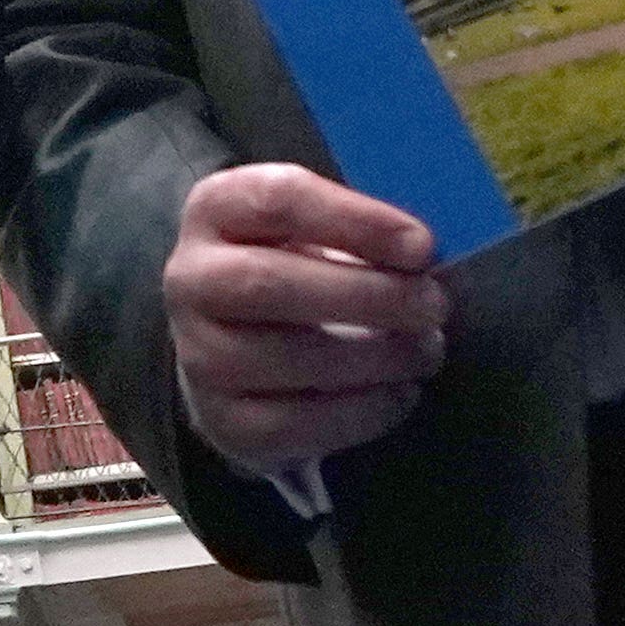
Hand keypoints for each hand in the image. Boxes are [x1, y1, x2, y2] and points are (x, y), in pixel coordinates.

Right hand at [161, 164, 448, 473]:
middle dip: (368, 295)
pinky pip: (294, 425)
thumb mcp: (315, 227)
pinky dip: (361, 412)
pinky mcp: (222, 421)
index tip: (423, 247)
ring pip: (283, 358)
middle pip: (268, 283)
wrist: (235, 342)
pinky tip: (400, 393)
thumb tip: (421, 261)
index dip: (356, 222)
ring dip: (374, 358)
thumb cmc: (292, 267)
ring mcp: (197, 355)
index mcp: (215, 210)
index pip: (277, 200)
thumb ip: (360, 232)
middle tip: (433, 305)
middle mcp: (191, 279)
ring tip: (424, 351)